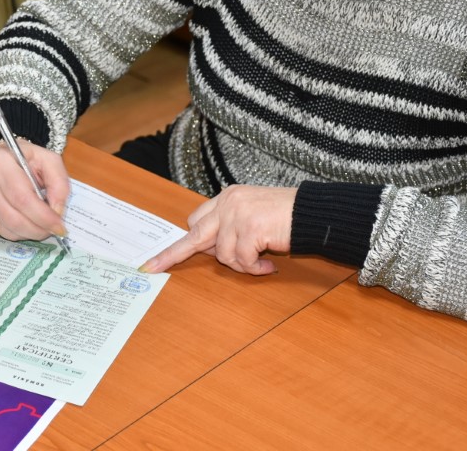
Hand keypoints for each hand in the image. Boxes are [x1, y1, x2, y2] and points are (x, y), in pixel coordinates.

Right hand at [0, 140, 70, 242]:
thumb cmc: (25, 158)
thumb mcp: (47, 159)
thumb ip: (58, 181)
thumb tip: (58, 210)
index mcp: (2, 164)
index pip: (23, 198)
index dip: (43, 216)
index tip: (60, 225)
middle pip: (14, 217)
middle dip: (39, 229)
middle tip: (54, 230)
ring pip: (7, 229)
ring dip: (30, 233)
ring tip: (44, 228)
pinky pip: (2, 231)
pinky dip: (20, 234)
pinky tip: (29, 225)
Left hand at [140, 185, 296, 274]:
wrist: (314, 212)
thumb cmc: (287, 216)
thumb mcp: (253, 214)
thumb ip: (231, 226)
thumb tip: (212, 251)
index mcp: (227, 198)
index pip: (196, 219)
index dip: (184, 241)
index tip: (160, 256)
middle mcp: (228, 203)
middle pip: (194, 234)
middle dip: (172, 254)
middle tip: (152, 268)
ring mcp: (238, 215)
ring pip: (224, 255)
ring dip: (243, 266)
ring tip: (262, 262)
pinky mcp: (250, 228)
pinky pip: (243, 261)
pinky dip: (256, 268)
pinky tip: (270, 264)